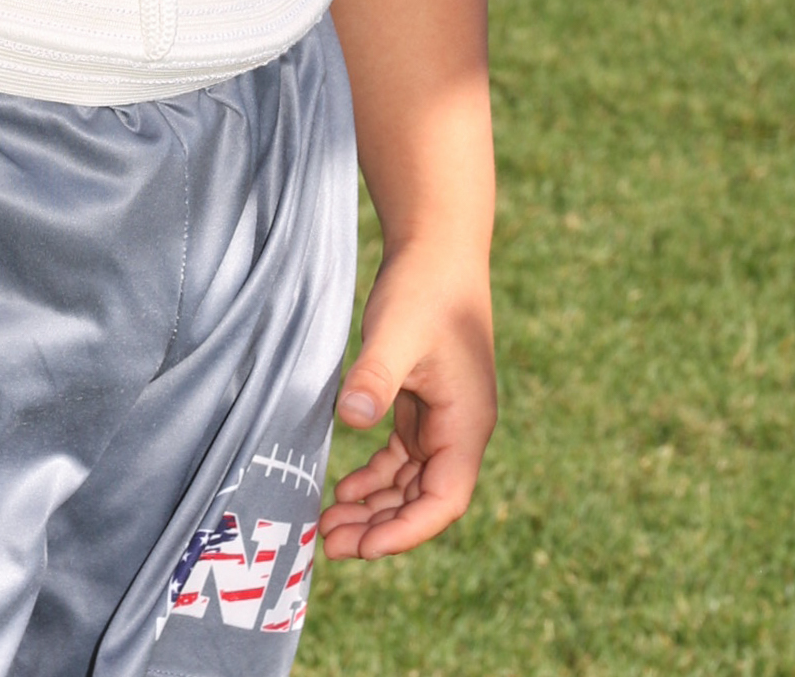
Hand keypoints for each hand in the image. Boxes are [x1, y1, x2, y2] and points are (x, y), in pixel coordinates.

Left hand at [316, 242, 496, 558]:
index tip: (365, 547)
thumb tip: (354, 419)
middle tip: (330, 544)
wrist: (437, 247)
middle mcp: (459, 430)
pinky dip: (375, 478)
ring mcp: (441, 419)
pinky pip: (401, 458)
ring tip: (329, 525)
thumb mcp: (396, 332)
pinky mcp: (421, 404)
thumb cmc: (425, 288)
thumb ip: (376, 376)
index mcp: (466, 424)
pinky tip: (345, 490)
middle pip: (423, 500)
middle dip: (381, 527)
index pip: (444, 501)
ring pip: (410, 483)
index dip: (407, 531)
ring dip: (375, 507)